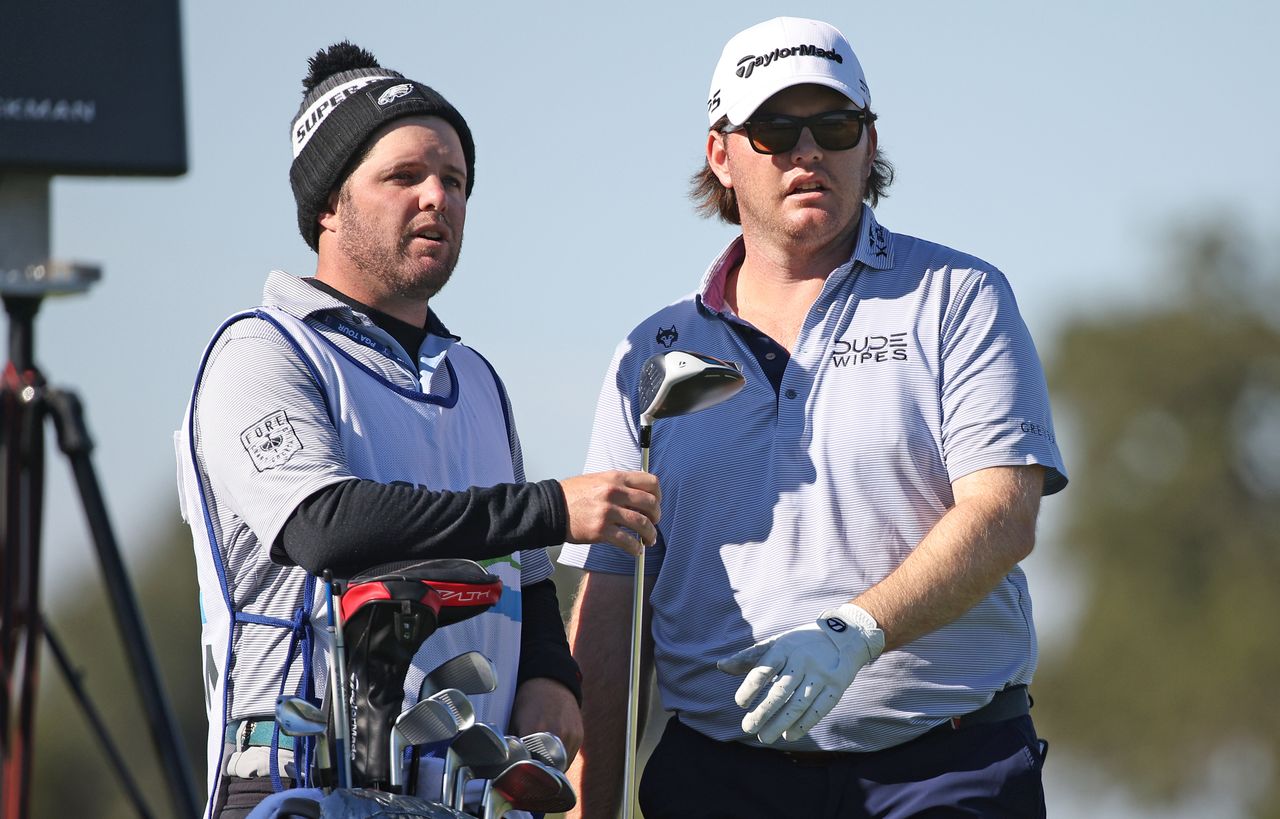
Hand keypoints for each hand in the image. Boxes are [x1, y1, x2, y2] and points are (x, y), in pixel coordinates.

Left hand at [509, 677, 583, 763]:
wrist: (551, 682)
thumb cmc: (528, 701)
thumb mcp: (515, 721)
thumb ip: (514, 745)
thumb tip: (509, 764)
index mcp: (534, 731)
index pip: (528, 766)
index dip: (523, 771)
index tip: (520, 771)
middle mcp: (555, 735)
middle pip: (546, 769)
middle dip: (538, 772)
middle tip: (531, 769)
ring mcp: (569, 736)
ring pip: (560, 767)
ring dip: (551, 768)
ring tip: (542, 759)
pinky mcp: (578, 736)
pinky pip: (569, 758)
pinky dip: (561, 760)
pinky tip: (552, 752)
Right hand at [560, 471, 660, 555]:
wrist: (551, 507)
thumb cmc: (573, 495)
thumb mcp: (598, 480)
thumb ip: (619, 484)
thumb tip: (640, 495)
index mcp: (615, 478)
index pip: (650, 482)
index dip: (658, 496)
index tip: (656, 505)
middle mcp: (613, 492)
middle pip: (650, 504)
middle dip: (656, 517)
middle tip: (654, 524)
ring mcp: (607, 511)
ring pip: (642, 524)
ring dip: (650, 535)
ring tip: (649, 540)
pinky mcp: (600, 530)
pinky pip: (627, 541)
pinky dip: (635, 548)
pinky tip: (636, 550)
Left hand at [716, 603, 884, 743]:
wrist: (844, 636)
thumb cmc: (800, 643)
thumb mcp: (776, 644)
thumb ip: (749, 657)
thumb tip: (720, 666)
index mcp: (784, 648)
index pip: (764, 669)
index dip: (750, 687)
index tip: (740, 703)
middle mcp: (803, 660)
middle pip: (780, 691)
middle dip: (763, 712)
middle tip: (747, 728)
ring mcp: (821, 674)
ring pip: (798, 704)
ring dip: (780, 723)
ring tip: (765, 737)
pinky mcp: (836, 687)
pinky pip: (818, 709)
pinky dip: (803, 725)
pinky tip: (788, 735)